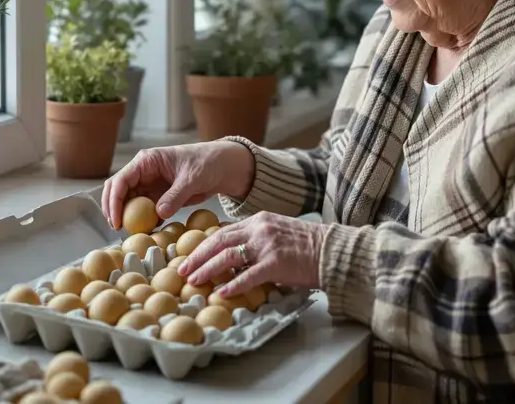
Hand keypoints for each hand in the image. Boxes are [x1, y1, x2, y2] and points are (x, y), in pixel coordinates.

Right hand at [101, 141, 253, 229]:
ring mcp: (149, 185)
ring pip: (128, 202)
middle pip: (117, 190)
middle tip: (117, 229)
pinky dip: (141, 221)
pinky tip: (145, 232)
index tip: (116, 221)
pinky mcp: (157, 197)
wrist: (222, 167)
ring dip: (126, 217)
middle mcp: (143, 172)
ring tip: (129, 233)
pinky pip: (143, 211)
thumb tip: (159, 213)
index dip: (114, 201)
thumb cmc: (207, 164)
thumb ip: (176, 195)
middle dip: (113, 209)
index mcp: (147, 161)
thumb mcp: (192, 178)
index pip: (121, 180)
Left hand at [178, 212, 326, 296]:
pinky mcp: (276, 263)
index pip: (223, 232)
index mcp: (258, 220)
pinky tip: (221, 293)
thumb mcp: (277, 233)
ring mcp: (267, 245)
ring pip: (228, 256)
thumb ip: (256, 241)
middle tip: (182, 269)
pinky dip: (233, 285)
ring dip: (207, 269)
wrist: (333, 250)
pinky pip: (248, 275)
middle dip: (197, 256)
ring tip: (194, 281)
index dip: (203, 245)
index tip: (189, 256)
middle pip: (219, 241)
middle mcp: (259, 229)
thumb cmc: (307, 246)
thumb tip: (234, 257)